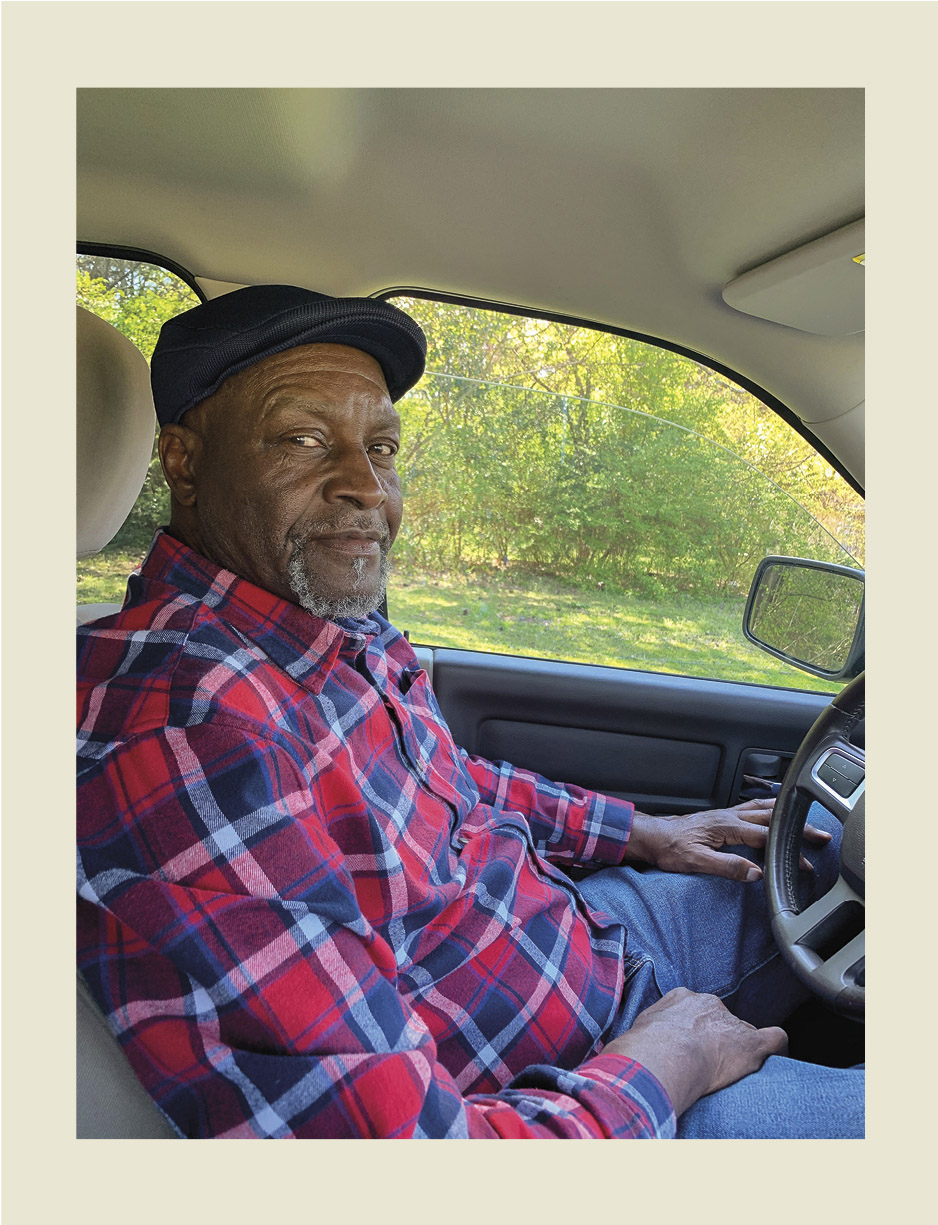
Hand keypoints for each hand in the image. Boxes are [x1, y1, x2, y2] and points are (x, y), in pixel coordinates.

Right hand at [602, 987, 787, 1116]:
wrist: (663, 1055)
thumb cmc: (642, 1049)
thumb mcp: (637, 1033)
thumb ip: (643, 1034)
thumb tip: (625, 1053)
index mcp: (681, 999)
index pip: (696, 1010)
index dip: (696, 1030)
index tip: (691, 1046)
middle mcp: (708, 1005)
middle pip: (721, 1019)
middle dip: (719, 1037)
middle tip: (710, 1061)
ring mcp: (731, 1022)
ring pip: (744, 1032)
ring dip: (740, 1048)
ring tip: (735, 1069)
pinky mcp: (751, 1043)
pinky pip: (774, 1039)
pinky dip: (777, 1048)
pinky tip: (778, 1057)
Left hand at [624, 798, 831, 882]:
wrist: (652, 837)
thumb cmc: (670, 849)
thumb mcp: (697, 862)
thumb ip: (727, 866)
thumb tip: (755, 873)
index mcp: (727, 826)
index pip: (765, 837)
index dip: (787, 850)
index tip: (805, 862)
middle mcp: (729, 816)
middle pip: (771, 818)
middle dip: (797, 826)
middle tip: (819, 835)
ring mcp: (726, 814)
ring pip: (762, 808)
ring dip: (785, 814)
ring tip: (805, 818)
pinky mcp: (721, 817)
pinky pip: (752, 808)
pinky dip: (769, 809)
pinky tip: (772, 812)